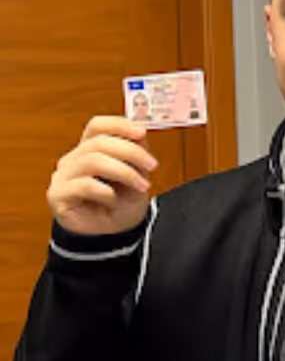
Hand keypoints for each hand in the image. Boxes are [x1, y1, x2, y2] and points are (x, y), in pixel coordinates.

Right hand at [47, 117, 157, 235]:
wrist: (112, 236)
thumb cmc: (122, 204)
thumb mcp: (137, 175)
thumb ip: (136, 153)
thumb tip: (140, 133)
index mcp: (91, 149)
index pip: (97, 126)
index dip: (119, 125)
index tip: (141, 132)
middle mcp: (74, 159)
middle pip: (98, 142)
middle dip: (131, 152)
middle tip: (151, 166)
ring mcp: (63, 176)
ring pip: (92, 160)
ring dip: (124, 172)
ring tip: (141, 186)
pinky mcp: (58, 195)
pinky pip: (83, 185)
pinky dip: (105, 191)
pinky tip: (114, 200)